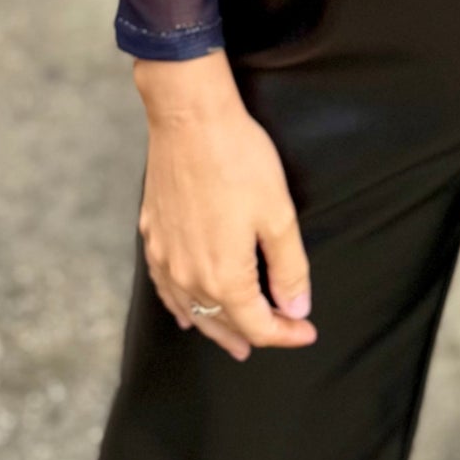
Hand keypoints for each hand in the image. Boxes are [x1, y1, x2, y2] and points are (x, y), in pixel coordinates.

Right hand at [132, 53, 316, 362]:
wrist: (190, 118)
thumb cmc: (239, 160)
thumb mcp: (279, 215)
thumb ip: (289, 269)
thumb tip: (295, 309)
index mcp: (224, 276)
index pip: (258, 325)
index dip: (286, 333)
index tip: (307, 329)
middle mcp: (188, 276)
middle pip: (223, 323)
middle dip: (254, 334)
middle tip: (279, 336)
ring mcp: (165, 258)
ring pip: (192, 310)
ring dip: (216, 327)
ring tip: (235, 340)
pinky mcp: (152, 236)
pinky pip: (165, 287)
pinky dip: (180, 305)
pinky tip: (185, 310)